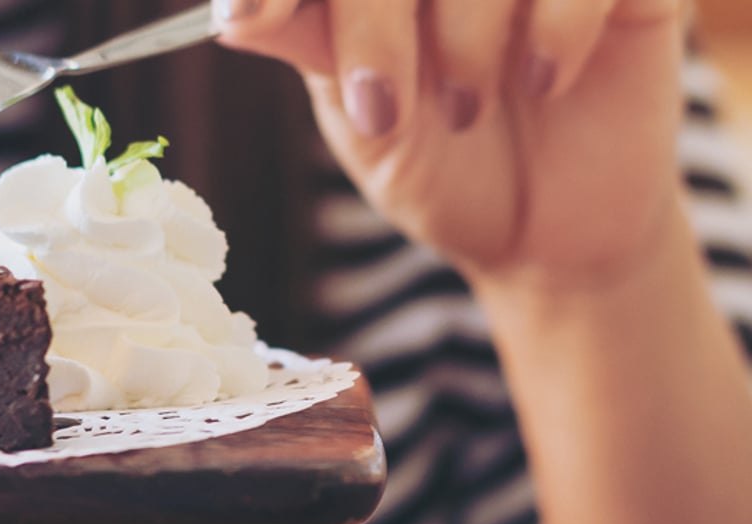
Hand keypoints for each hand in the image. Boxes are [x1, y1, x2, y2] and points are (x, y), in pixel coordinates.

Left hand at [216, 0, 687, 287]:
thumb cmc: (448, 173)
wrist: (550, 239)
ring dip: (464, 37)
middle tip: (382, 110)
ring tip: (464, 111)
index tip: (249, 20)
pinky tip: (546, 84)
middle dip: (372, 21)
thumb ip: (313, 52)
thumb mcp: (365, 124)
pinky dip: (554, 29)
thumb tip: (232, 16)